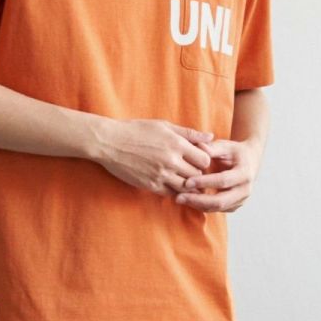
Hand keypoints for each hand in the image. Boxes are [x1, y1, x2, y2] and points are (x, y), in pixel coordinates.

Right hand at [95, 118, 215, 195]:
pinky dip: (174, 192)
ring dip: (187, 185)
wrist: (110, 142)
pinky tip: (172, 186)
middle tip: (191, 172)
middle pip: (197, 175)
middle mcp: (171, 161)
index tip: (197, 160)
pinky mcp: (150, 185)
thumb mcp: (163, 126)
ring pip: (186, 187)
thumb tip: (210, 137)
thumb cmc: (136, 130)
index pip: (204, 160)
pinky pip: (170, 194)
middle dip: (197, 174)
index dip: (203, 161)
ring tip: (183, 181)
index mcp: (176, 144)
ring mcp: (161, 175)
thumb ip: (188, 133)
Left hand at [174, 136, 260, 212]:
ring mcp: (241, 200)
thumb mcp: (225, 146)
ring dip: (197, 205)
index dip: (204, 182)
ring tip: (180, 199)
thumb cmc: (235, 152)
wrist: (250, 161)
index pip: (223, 181)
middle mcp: (245, 190)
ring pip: (217, 208)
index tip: (187, 181)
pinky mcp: (234, 206)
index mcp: (244, 173)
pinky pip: (216, 210)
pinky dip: (202, 206)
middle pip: (220, 201)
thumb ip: (211, 148)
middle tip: (179, 197)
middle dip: (198, 200)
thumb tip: (197, 147)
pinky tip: (189, 200)